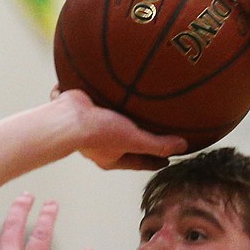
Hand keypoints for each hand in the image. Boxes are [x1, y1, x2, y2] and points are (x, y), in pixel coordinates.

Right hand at [51, 88, 185, 169]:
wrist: (67, 117)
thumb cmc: (97, 132)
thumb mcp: (133, 139)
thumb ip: (157, 144)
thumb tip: (182, 146)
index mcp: (111, 157)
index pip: (139, 162)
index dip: (154, 161)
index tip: (167, 161)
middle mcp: (100, 145)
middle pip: (124, 144)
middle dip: (139, 141)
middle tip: (155, 136)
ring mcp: (91, 127)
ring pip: (113, 124)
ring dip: (124, 119)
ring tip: (137, 111)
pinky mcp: (86, 110)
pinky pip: (100, 104)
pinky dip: (108, 99)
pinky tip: (117, 88)